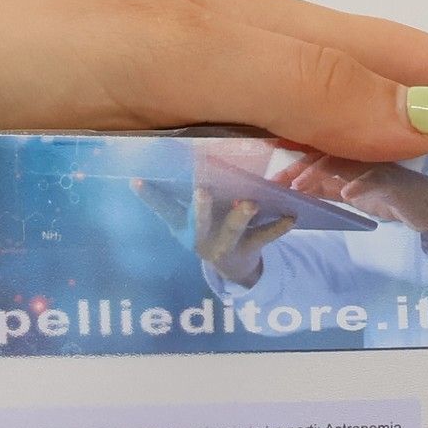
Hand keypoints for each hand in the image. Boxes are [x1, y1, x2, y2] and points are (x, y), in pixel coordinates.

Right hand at [132, 181, 296, 288]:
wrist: (233, 267)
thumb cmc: (210, 229)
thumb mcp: (192, 217)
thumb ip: (183, 194)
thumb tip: (165, 161)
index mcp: (185, 228)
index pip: (164, 210)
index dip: (150, 197)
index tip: (136, 179)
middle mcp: (202, 239)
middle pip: (199, 222)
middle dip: (201, 208)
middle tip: (202, 190)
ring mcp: (225, 246)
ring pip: (232, 230)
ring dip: (239, 217)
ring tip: (249, 203)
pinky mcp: (248, 249)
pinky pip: (264, 237)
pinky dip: (278, 227)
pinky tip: (291, 216)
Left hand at [283, 156, 427, 240]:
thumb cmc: (385, 195)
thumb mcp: (346, 189)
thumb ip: (322, 185)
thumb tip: (290, 187)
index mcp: (354, 146)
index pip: (320, 144)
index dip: (294, 157)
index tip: (272, 177)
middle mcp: (368, 146)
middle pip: (330, 145)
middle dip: (300, 164)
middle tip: (278, 183)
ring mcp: (386, 159)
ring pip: (351, 156)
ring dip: (321, 171)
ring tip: (299, 188)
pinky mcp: (402, 179)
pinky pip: (381, 177)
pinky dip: (362, 184)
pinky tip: (345, 196)